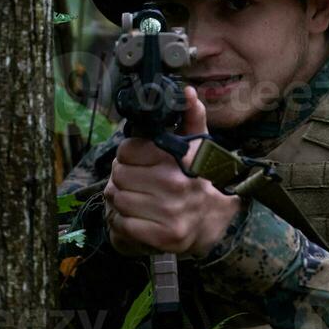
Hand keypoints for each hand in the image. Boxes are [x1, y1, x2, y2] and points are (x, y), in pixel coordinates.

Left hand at [103, 85, 242, 258]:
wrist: (211, 222)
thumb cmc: (198, 180)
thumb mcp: (198, 146)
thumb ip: (191, 117)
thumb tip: (187, 92)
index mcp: (182, 159)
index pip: (128, 150)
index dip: (129, 155)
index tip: (138, 160)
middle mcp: (176, 185)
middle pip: (119, 175)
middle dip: (123, 178)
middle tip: (136, 182)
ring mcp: (170, 213)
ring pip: (118, 198)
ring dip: (121, 199)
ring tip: (137, 199)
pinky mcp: (162, 237)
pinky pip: (121, 223)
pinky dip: (123, 221)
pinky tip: (138, 216)